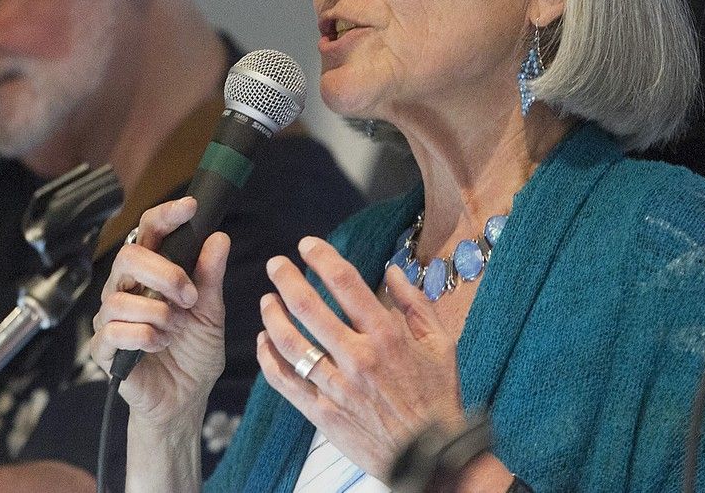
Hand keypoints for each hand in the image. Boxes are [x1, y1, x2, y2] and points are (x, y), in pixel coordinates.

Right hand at [89, 197, 229, 429]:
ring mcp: (112, 317)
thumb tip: (219, 237)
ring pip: (121, 297)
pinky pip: (115, 331)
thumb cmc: (194, 352)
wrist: (185, 399)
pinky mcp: (104, 348)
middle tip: (189, 297)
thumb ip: (210, 276)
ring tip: (175, 331)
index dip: (165, 215)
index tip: (189, 208)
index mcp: (152, 273)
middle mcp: (127, 288)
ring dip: (159, 314)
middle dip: (164, 273)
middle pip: (129, 256)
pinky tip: (160, 346)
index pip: (149, 231)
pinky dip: (145, 337)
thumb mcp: (211, 312)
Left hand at [256, 236, 468, 480]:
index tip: (307, 245)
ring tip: (266, 300)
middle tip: (275, 265)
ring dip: (273, 315)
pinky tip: (263, 341)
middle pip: (309, 307)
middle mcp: (357, 357)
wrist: (433, 458)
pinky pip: (286, 381)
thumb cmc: (438, 398)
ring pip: (291, 342)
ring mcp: (337, 386)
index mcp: (386, 335)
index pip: (345, 283)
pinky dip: (269, 358)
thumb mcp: (441, 344)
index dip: (322, 257)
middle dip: (286, 279)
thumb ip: (416, 303)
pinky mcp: (323, 413)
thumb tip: (393, 270)